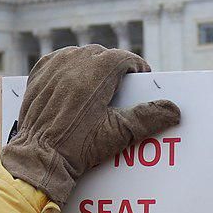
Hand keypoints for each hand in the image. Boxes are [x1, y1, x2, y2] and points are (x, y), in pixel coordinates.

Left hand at [2, 45, 180, 202]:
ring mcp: (53, 68)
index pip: (123, 58)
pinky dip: (68, 67)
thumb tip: (174, 110)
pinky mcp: (38, 76)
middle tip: (122, 86)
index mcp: (96, 74)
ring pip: (79, 54)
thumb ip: (147, 117)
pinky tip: (74, 82)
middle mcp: (73, 64)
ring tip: (99, 84)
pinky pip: (58, 60)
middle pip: (102, 54)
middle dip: (114, 66)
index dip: (136, 66)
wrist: (39, 157)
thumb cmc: (79, 147)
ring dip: (91, 64)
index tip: (141, 78)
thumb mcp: (118, 133)